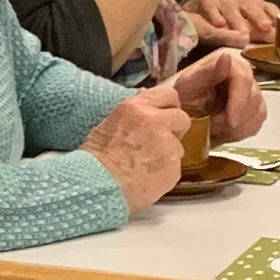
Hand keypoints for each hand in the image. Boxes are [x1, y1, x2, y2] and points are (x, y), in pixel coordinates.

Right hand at [82, 87, 187, 210]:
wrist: (98, 185)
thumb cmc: (97, 158)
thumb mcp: (109, 123)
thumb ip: (133, 112)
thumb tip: (145, 101)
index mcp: (136, 108)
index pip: (168, 94)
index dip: (169, 105)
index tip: (166, 114)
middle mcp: (155, 122)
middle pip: (182, 118)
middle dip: (174, 128)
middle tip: (160, 141)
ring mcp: (167, 145)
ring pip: (179, 146)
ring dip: (168, 153)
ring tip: (147, 164)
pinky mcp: (174, 167)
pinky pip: (175, 167)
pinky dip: (165, 172)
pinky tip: (149, 177)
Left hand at [162, 45, 266, 135]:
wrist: (185, 117)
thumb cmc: (184, 99)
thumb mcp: (188, 85)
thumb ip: (208, 72)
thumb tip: (227, 57)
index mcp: (229, 65)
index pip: (244, 79)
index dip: (239, 101)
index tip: (231, 121)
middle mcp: (244, 76)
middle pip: (254, 98)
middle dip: (234, 118)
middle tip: (213, 126)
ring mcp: (251, 93)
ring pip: (258, 113)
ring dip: (237, 127)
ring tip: (216, 128)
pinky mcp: (254, 110)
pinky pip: (257, 123)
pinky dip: (241, 132)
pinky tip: (225, 131)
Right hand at [183, 0, 278, 49]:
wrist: (195, 10)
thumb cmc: (225, 20)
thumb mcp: (244, 26)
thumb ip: (260, 35)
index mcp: (252, 6)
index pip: (267, 7)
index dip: (275, 16)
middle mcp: (238, 1)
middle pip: (250, 5)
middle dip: (259, 16)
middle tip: (265, 27)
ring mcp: (221, 1)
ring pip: (231, 8)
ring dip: (238, 20)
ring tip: (243, 34)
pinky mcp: (205, 2)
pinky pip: (210, 7)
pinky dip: (215, 15)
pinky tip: (219, 25)